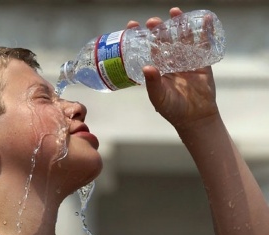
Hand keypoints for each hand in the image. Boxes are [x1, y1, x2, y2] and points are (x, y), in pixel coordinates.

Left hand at [127, 7, 218, 129]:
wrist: (195, 118)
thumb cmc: (172, 109)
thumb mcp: (159, 97)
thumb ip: (153, 83)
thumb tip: (146, 67)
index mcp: (157, 68)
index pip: (146, 48)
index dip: (140, 37)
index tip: (132, 25)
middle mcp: (170, 61)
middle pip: (164, 40)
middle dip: (159, 29)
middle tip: (153, 21)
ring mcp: (186, 60)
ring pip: (182, 38)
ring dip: (179, 25)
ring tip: (174, 12)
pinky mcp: (202, 61)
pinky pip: (203, 44)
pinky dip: (205, 31)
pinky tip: (204, 20)